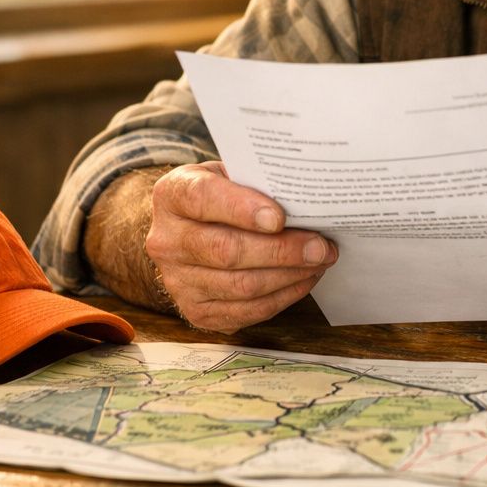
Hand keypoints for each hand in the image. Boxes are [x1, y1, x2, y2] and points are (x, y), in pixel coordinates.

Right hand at [144, 161, 336, 332]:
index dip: (241, 208)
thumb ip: (256, 181)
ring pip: (240, 285)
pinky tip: (304, 279)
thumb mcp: (229, 174)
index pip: (202, 198)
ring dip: (289, 276)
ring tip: (320, 261)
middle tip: (320, 246)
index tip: (280, 217)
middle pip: (226, 251)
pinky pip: (246, 311)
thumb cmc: (221, 196)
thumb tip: (305, 195)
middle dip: (281, 250)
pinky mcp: (197, 311)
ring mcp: (177, 281)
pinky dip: (282, 297)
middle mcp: (167, 240)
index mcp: (172, 195)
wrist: (190, 231)